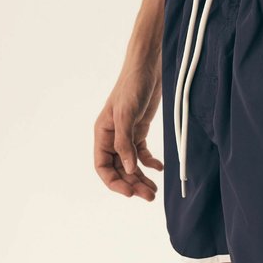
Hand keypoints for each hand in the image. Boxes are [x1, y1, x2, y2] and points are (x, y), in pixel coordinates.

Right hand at [94, 56, 163, 200]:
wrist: (148, 67)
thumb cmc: (132, 86)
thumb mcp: (126, 114)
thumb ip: (125, 142)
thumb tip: (127, 168)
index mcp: (102, 133)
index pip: (102, 166)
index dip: (114, 182)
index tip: (130, 193)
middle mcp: (112, 136)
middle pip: (118, 168)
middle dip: (132, 183)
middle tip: (149, 195)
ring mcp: (127, 134)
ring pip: (131, 163)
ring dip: (141, 177)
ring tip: (155, 190)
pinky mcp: (140, 129)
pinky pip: (142, 153)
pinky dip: (150, 162)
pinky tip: (159, 168)